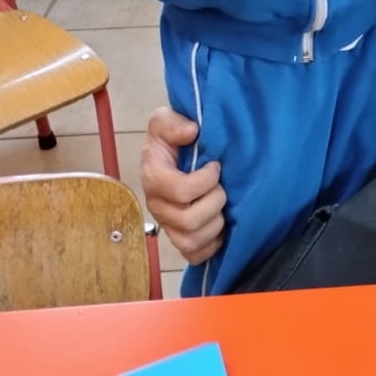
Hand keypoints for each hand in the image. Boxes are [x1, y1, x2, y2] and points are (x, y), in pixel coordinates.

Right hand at [141, 106, 226, 263]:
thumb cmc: (173, 137)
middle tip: (222, 187)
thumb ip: (173, 122)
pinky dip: (212, 245)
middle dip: (215, 202)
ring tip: (222, 206)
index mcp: (153, 178)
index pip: (181, 191)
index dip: (205, 180)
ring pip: (191, 242)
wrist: (178, 151)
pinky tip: (220, 226)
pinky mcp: (181, 239)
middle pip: (188, 220)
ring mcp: (169, 226)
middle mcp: (158, 206)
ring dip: (215, 224)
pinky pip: (195, 256)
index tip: (215, 165)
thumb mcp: (166, 119)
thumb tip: (191, 132)